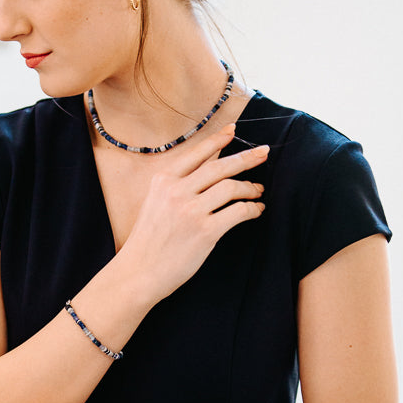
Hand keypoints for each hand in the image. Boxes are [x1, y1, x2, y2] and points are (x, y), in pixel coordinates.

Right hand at [122, 124, 267, 304]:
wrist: (138, 272)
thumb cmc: (147, 241)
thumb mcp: (154, 204)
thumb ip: (175, 187)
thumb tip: (208, 174)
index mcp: (163, 181)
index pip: (196, 154)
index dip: (217, 139)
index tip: (233, 130)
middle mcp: (176, 191)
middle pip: (220, 167)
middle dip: (246, 158)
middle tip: (264, 152)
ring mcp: (191, 211)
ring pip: (231, 187)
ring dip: (251, 187)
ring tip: (258, 190)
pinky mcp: (205, 231)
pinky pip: (238, 212)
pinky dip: (252, 209)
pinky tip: (256, 210)